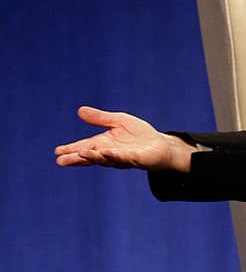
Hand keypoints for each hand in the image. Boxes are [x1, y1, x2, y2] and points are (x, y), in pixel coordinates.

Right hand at [54, 106, 194, 171]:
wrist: (161, 145)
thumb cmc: (140, 134)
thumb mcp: (119, 121)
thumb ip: (101, 118)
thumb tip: (80, 110)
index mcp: (104, 143)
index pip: (84, 146)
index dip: (71, 149)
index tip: (57, 151)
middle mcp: (110, 153)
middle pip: (91, 156)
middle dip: (77, 158)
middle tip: (61, 161)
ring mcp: (122, 158)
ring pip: (105, 159)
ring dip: (93, 157)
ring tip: (81, 154)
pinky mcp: (136, 159)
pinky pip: (124, 158)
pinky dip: (115, 156)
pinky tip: (106, 153)